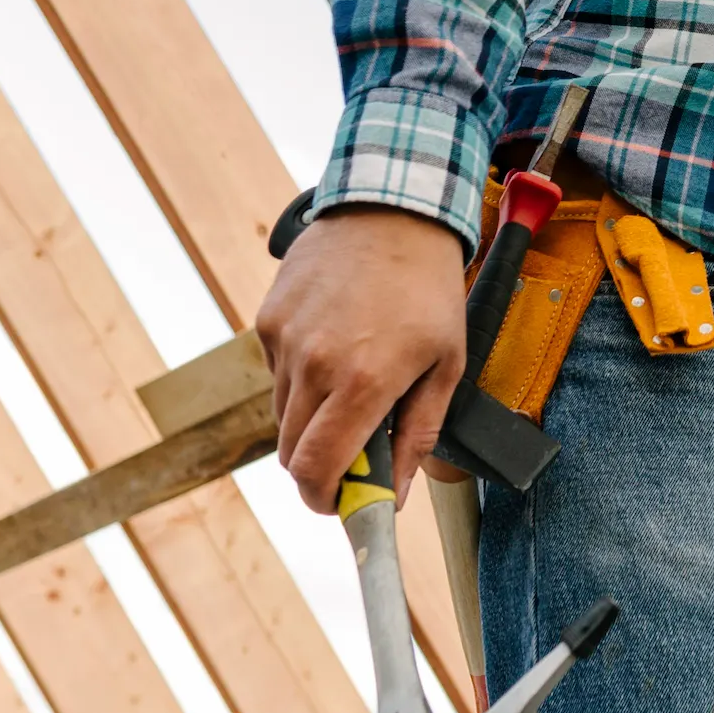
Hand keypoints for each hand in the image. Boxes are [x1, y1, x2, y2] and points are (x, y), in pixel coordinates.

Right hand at [258, 206, 467, 513]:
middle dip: (319, 466)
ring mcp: (285, 340)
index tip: (341, 503)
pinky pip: (277, 373)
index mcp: (363, 382)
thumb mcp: (446, 363)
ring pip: (283, 415)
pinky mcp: (268, 319)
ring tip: (354, 381)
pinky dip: (301, 378)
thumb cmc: (428, 288)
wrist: (392, 208)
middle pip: (291, 453)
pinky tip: (335, 344)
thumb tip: (393, 493)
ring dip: (312, 420)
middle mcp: (314, 365)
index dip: (323, 501)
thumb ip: (417, 435)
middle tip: (355, 451)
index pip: (316, 471)